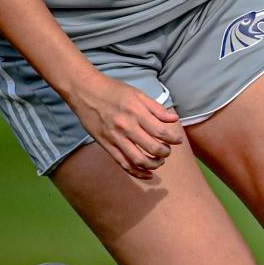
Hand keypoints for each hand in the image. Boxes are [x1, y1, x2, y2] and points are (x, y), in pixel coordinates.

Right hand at [69, 74, 185, 178]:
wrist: (85, 91)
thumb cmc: (113, 90)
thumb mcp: (138, 93)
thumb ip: (156, 108)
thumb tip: (174, 119)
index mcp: (136, 112)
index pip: (161, 131)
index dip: (173, 139)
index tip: (178, 140)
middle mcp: (126, 127)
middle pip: (152, 148)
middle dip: (165, 153)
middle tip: (168, 151)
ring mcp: (114, 138)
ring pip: (137, 160)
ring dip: (153, 165)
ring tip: (159, 162)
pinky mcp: (105, 145)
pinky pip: (122, 163)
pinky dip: (136, 172)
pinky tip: (147, 174)